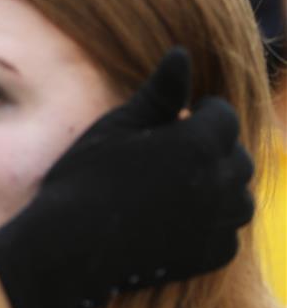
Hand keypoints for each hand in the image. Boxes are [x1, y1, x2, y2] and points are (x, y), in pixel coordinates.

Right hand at [0, 48, 252, 307]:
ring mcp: (217, 222)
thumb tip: (183, 52)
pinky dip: (210, 224)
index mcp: (198, 143)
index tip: (173, 121)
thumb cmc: (85, 179)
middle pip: (237, 155)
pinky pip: (227, 233)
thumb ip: (159, 93)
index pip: (223, 116)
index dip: (199, 114)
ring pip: (239, 196)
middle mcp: (219, 182)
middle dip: (213, 149)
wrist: (68, 247)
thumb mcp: (117, 127)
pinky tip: (174, 219)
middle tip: (171, 154)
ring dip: (218, 187)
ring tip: (178, 186)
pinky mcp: (211, 255)